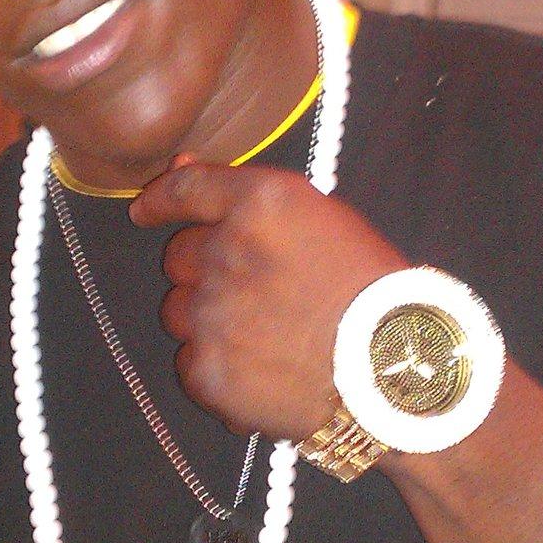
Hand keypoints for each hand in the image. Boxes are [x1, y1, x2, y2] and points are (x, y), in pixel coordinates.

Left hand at [130, 160, 405, 439]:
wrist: (396, 374)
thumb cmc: (373, 293)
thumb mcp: (324, 220)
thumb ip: (247, 196)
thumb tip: (180, 167)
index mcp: (261, 204)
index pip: (186, 190)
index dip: (161, 199)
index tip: (146, 210)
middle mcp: (227, 251)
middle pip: (179, 257)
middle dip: (205, 271)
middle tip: (256, 296)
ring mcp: (212, 314)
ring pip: (179, 312)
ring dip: (209, 320)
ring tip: (267, 338)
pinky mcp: (208, 371)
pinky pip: (189, 362)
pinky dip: (217, 367)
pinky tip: (263, 372)